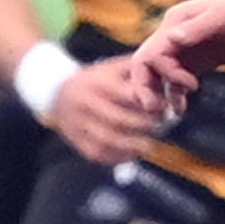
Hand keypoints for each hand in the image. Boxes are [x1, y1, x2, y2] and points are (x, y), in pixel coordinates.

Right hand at [46, 55, 170, 163]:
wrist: (56, 93)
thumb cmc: (96, 79)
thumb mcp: (113, 67)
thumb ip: (138, 71)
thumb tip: (168, 77)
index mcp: (99, 82)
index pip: (129, 95)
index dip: (151, 103)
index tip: (165, 107)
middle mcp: (87, 102)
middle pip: (120, 120)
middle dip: (145, 125)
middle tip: (161, 126)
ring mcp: (79, 123)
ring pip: (109, 139)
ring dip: (134, 145)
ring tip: (150, 144)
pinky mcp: (77, 141)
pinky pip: (100, 153)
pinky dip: (119, 156)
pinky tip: (132, 153)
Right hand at [128, 0, 224, 117]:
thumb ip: (198, 29)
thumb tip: (172, 39)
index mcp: (174, 23)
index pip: (151, 54)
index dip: (165, 73)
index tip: (192, 84)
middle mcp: (173, 37)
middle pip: (145, 66)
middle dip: (145, 88)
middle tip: (155, 111)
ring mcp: (184, 50)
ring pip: (158, 76)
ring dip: (157, 95)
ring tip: (164, 116)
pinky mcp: (197, 61)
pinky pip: (176, 81)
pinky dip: (174, 96)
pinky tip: (179, 111)